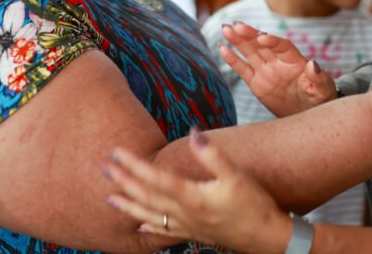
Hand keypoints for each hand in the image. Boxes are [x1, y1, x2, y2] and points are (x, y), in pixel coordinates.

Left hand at [105, 129, 292, 253]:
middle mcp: (185, 214)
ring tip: (109, 197)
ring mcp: (187, 226)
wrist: (268, 239)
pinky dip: (148, 226)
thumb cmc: (255, 206)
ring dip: (128, 205)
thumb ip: (213, 155)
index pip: (155, 179)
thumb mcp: (237, 176)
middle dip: (123, 182)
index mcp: (193, 198)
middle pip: (146, 197)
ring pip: (150, 215)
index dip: (134, 166)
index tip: (117, 152)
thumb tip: (193, 133)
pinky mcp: (194, 233)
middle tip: (103, 167)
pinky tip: (138, 225)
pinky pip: (163, 230)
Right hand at [220, 22, 336, 116]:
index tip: (262, 38)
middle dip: (249, 35)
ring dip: (238, 40)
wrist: (309, 113)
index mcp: (295, 61)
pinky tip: (222, 48)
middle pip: (262, 45)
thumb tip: (313, 64)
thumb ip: (318, 77)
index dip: (272, 41)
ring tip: (226, 28)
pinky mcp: (257, 83)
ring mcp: (266, 71)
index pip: (282, 47)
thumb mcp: (324, 89)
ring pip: (249, 52)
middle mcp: (278, 62)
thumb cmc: (321, 98)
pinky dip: (233, 59)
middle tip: (236, 25)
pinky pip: (243, 69)